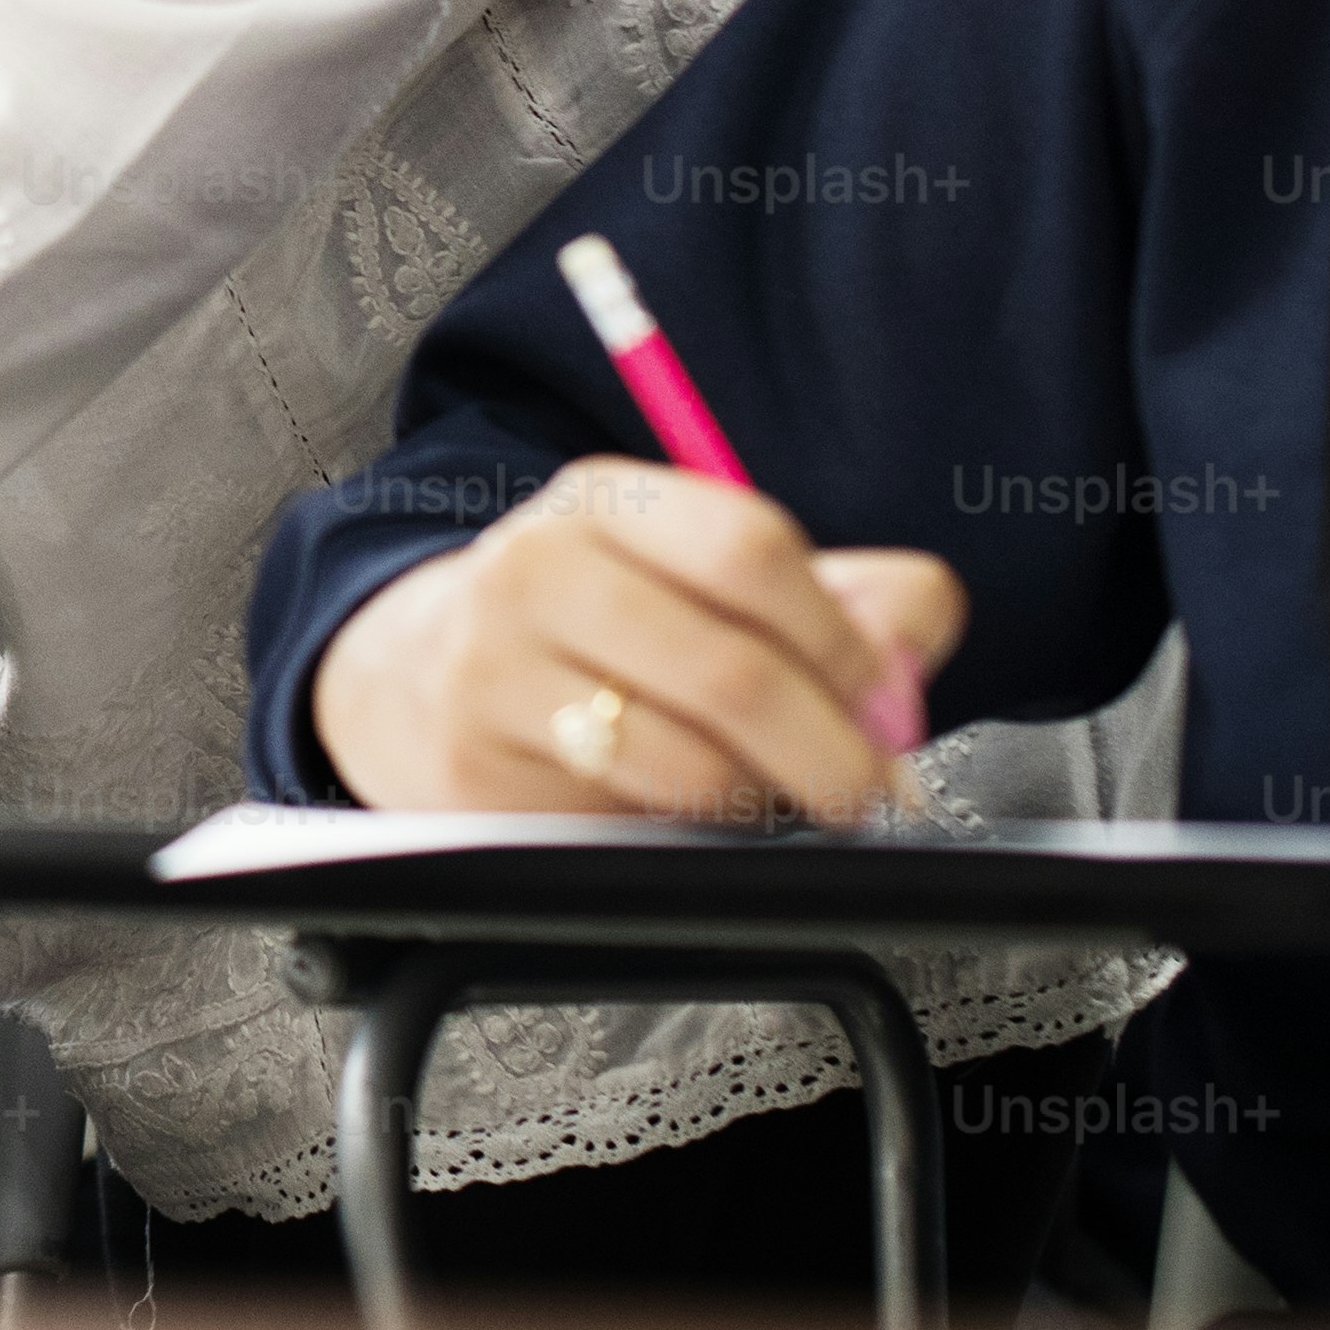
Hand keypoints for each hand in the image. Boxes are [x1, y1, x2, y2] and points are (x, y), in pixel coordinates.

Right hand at [307, 462, 962, 826]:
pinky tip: (695, 811)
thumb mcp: (710, 579)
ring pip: (688, 758)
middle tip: (869, 789)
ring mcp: (496, 670)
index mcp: (605, 499)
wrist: (421, 679)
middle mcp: (537, 568)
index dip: (842, 637)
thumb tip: (907, 662)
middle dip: (832, 748)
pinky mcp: (479, 769)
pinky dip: (692, 831)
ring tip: (779, 798)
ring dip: (766, 799)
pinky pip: (630, 819)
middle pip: (732, 668)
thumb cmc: (602, 629)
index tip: (883, 697)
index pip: (749, 545)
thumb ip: (848, 600)